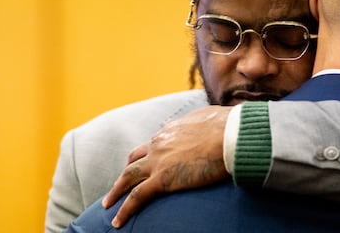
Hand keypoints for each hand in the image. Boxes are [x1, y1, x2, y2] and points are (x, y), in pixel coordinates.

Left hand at [102, 105, 232, 227]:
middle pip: (136, 158)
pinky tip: (118, 222)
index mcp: (172, 129)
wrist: (231, 135)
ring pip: (128, 177)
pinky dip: (125, 209)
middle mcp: (160, 143)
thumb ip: (202, 122)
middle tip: (122, 182)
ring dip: (116, 191)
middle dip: (127, 169)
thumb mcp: (210, 117)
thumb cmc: (229, 125)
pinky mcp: (163, 179)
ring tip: (108, 204)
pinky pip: (136, 197)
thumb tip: (207, 123)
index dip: (149, 153)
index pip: (154, 142)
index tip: (148, 162)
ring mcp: (159, 161)